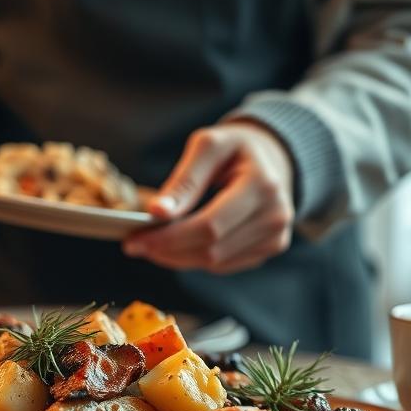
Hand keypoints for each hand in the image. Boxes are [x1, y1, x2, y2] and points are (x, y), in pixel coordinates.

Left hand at [123, 122, 295, 273]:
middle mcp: (275, 216)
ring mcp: (276, 237)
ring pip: (214, 263)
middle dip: (167, 250)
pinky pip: (224, 264)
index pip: (210, 225)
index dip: (169, 237)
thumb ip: (184, 180)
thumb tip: (158, 212)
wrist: (273, 157)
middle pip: (211, 250)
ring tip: (151, 243)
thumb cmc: (235, 148)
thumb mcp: (208, 146)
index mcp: (262, 185)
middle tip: (135, 244)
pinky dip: (195, 258)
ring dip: (177, 257)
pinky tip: (177, 245)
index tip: (133, 239)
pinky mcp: (271, 248)